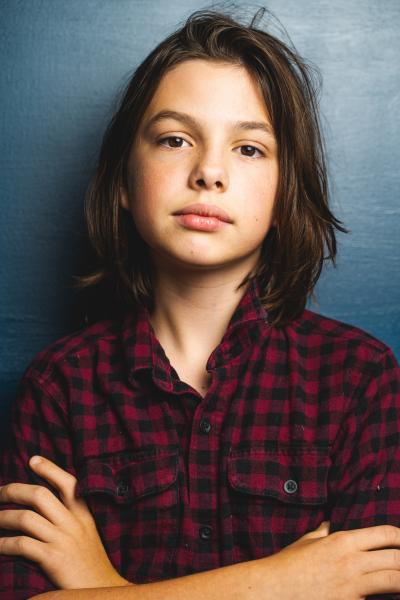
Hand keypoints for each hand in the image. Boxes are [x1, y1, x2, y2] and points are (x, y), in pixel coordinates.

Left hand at [0, 456, 131, 588]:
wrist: (102, 590)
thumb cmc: (90, 563)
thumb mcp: (87, 533)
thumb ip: (70, 517)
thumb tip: (43, 505)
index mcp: (83, 514)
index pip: (68, 483)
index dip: (49, 469)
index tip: (32, 460)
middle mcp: (73, 522)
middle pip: (40, 495)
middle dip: (13, 490)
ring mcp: (63, 540)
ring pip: (26, 518)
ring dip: (2, 517)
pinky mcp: (53, 559)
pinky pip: (22, 545)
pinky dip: (3, 543)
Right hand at [257, 520, 399, 598]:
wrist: (274, 590)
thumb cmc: (288, 565)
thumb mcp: (307, 542)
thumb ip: (323, 533)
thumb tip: (330, 525)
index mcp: (343, 541)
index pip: (385, 534)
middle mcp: (352, 562)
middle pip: (396, 558)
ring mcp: (353, 587)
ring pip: (394, 581)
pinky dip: (386, 597)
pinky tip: (389, 595)